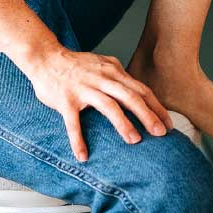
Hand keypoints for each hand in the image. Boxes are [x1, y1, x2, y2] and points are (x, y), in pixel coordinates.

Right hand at [18, 46, 172, 162]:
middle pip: (131, 97)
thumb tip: (138, 90)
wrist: (45, 57)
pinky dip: (78, 140)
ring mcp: (83, 89)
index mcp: (113, 71)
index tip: (168, 123)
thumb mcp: (102, 64)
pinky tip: (83, 155)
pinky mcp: (65, 100)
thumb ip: (119, 76)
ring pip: (109, 106)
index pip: (141, 89)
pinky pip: (73, 123)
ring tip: (135, 141)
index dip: (156, 107)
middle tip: (161, 133)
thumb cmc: (75, 65)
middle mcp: (101, 79)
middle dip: (148, 116)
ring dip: (123, 124)